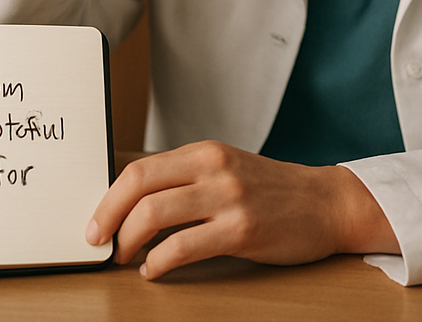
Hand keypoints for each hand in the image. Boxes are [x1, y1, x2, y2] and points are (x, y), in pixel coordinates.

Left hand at [85, 141, 398, 278]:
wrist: (326, 202)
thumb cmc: (272, 190)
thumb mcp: (226, 170)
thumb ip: (187, 180)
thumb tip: (134, 205)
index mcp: (204, 152)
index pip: (141, 169)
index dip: (109, 197)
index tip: (95, 221)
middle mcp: (212, 168)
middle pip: (140, 185)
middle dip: (108, 216)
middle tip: (97, 241)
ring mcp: (228, 197)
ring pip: (156, 213)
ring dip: (129, 240)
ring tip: (124, 257)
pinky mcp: (242, 229)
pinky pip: (185, 246)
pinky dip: (160, 262)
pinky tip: (154, 270)